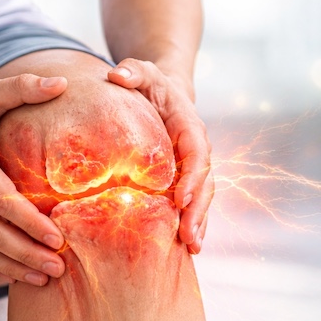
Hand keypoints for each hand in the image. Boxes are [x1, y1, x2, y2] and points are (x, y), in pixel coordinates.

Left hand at [107, 59, 213, 253]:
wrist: (159, 93)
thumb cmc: (146, 82)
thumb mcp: (139, 71)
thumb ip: (131, 71)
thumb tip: (117, 76)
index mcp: (189, 127)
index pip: (197, 155)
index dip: (193, 178)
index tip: (181, 200)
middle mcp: (196, 150)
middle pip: (204, 184)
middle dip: (198, 212)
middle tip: (188, 239)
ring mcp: (191, 168)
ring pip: (201, 199)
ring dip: (198, 224)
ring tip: (191, 249)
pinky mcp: (183, 180)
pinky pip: (190, 204)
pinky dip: (191, 224)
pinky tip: (186, 250)